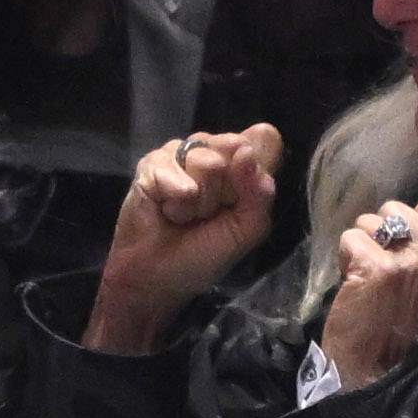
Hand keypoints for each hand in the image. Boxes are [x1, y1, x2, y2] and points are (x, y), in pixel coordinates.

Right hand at [86, 124, 279, 350]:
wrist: (159, 276)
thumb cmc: (205, 254)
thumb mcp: (247, 230)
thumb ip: (260, 193)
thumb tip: (245, 151)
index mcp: (243, 164)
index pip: (264, 140)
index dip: (254, 170)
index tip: (240, 201)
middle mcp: (215, 152)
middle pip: (236, 146)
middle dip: (225, 190)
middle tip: (210, 214)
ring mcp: (183, 154)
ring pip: (206, 160)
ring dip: (199, 200)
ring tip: (187, 216)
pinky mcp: (153, 162)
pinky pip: (172, 166)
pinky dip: (175, 198)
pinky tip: (166, 211)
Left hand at [319, 199, 417, 382]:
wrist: (377, 370)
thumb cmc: (404, 331)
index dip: (407, 229)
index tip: (401, 259)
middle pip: (397, 210)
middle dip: (382, 234)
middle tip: (381, 268)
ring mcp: (409, 262)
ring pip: (371, 221)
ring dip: (362, 245)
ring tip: (366, 276)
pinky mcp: (376, 267)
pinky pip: (351, 238)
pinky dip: (345, 258)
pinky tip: (353, 282)